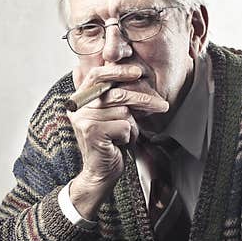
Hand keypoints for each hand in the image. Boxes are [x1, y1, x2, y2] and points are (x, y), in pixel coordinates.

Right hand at [68, 64, 168, 218]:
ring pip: (124, 111)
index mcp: (80, 99)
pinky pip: (124, 125)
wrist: (99, 172)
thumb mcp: (108, 115)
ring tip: (126, 136)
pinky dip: (129, 136)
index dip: (118, 71)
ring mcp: (84, 119)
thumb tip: (111, 68)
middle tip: (162, 106)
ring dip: (132, 126)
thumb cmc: (108, 143)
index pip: (96, 75)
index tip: (137, 72)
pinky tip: (120, 144)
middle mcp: (78, 107)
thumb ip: (107, 95)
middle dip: (143, 99)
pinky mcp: (93, 132)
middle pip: (116, 94)